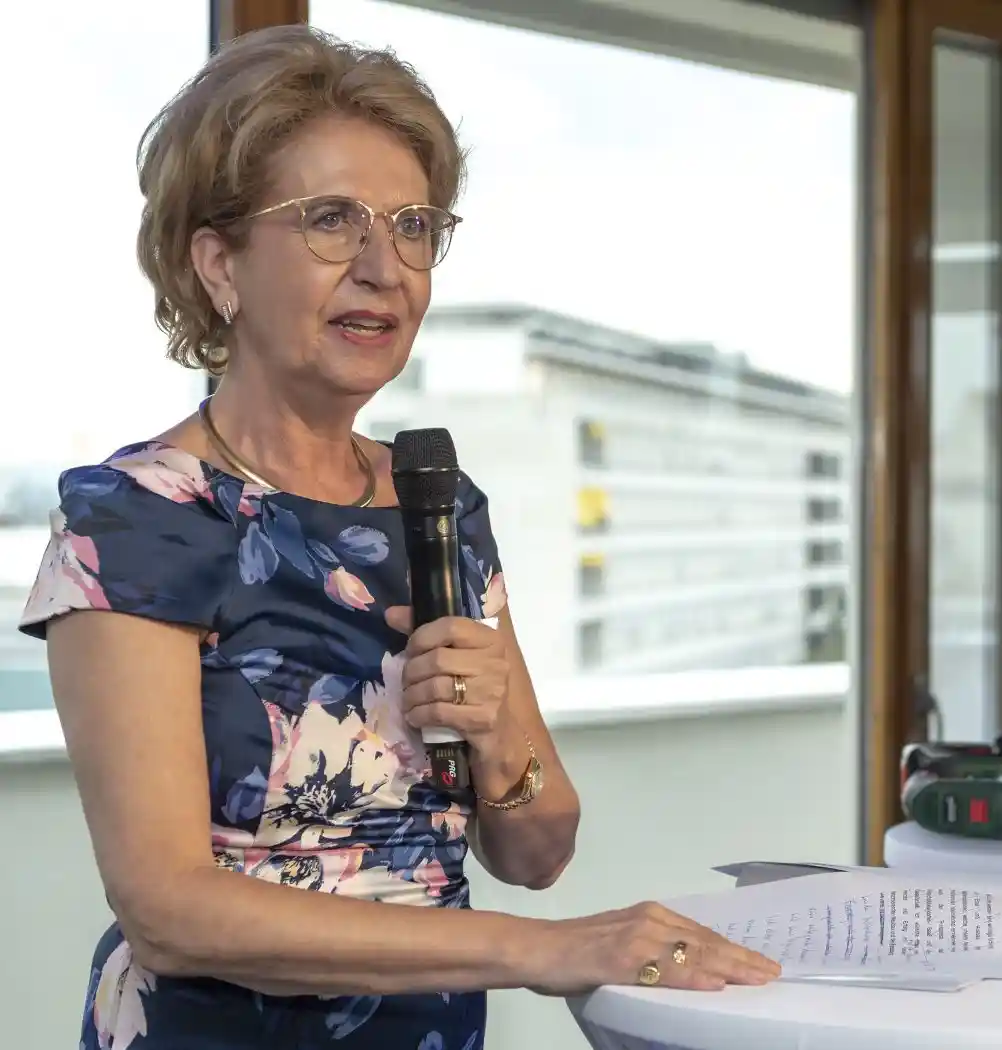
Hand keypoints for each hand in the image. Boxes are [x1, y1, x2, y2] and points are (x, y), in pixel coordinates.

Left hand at [387, 608, 509, 749]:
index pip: (450, 626)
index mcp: (491, 640)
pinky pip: (438, 712)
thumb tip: (391, 613)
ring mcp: (492, 692)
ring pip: (435, 686)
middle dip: (412, 671)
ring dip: (412, 695)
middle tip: (406, 681)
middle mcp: (495, 663)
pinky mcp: (483, 719)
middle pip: (438, 659)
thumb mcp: (457, 657)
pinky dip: (419, 714)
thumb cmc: (474, 689)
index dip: (422, 637)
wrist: (500, 734)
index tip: (411, 651)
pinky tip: (414, 716)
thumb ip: (426, 633)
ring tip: (408, 700)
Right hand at [529, 902, 781, 994]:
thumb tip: (687, 969)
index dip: (732, 949)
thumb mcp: (620, 942)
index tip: (760, 962)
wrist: (537, 947)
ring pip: (694, 954)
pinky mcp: (624, 958)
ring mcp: (638, 937)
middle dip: (741, 958)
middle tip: (773, 971)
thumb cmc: (574, 951)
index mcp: (649, 914)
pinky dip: (695, 977)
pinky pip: (667, 970)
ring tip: (759, 978)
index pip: (700, 933)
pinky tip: (716, 984)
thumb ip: (651, 951)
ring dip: (730, 967)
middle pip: (705, 941)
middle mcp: (649, 919)